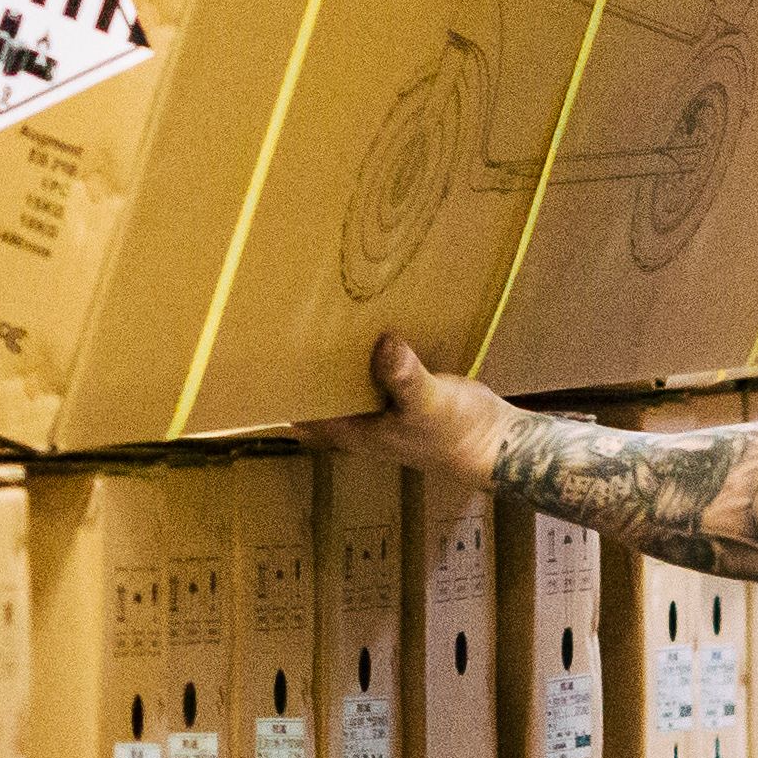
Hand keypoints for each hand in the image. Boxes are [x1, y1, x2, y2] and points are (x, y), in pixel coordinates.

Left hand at [295, 332, 511, 479]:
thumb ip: (404, 378)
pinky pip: (371, 368)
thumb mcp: (429, 404)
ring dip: (332, 356)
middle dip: (300, 367)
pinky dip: (365, 350)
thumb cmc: (457, 433)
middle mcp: (358, 419)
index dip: (280, 391)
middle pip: (316, 393)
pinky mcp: (399, 390)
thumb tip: (385, 345)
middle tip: (282, 323)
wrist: (496, 442)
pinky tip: (362, 321)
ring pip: (342, 378)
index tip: (261, 359)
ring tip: (315, 315)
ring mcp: (378, 405)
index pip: (301, 412)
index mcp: (353, 430)